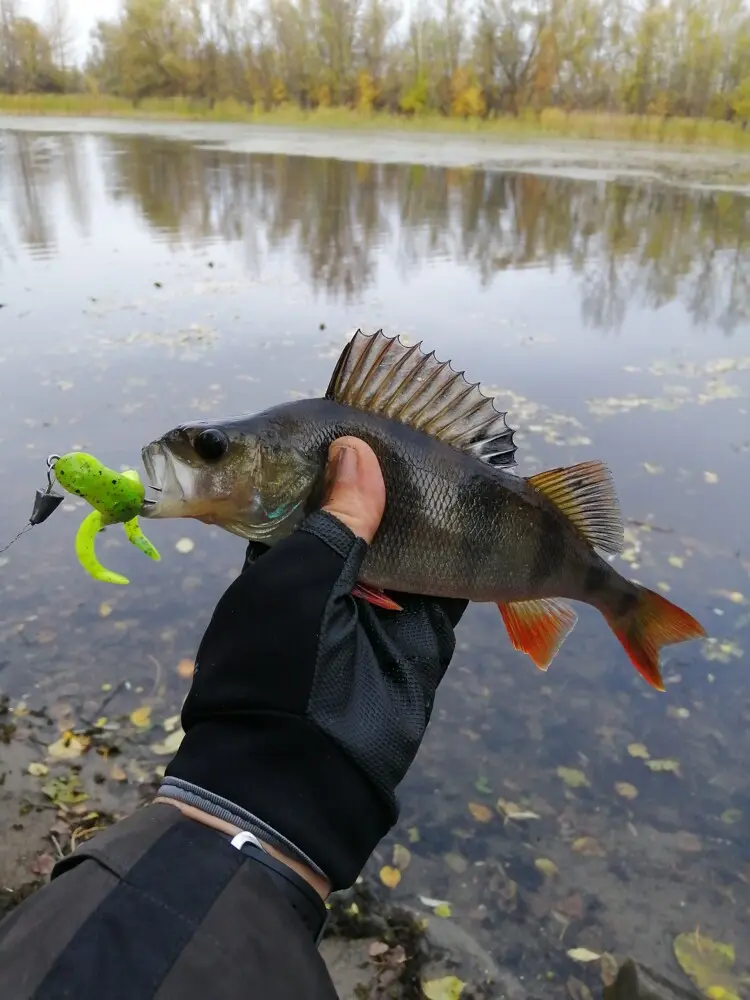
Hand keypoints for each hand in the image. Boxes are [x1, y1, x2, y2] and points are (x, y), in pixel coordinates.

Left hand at [161, 438, 466, 890]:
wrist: (303, 776)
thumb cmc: (279, 667)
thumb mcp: (297, 583)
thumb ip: (335, 519)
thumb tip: (358, 450)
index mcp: (285, 550)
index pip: (318, 485)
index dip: (350, 455)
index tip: (383, 421)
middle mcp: (334, 569)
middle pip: (377, 508)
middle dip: (410, 479)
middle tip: (447, 437)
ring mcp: (381, 600)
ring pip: (420, 541)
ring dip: (447, 513)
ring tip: (480, 468)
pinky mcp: (422, 631)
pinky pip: (451, 585)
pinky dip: (472, 557)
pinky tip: (494, 519)